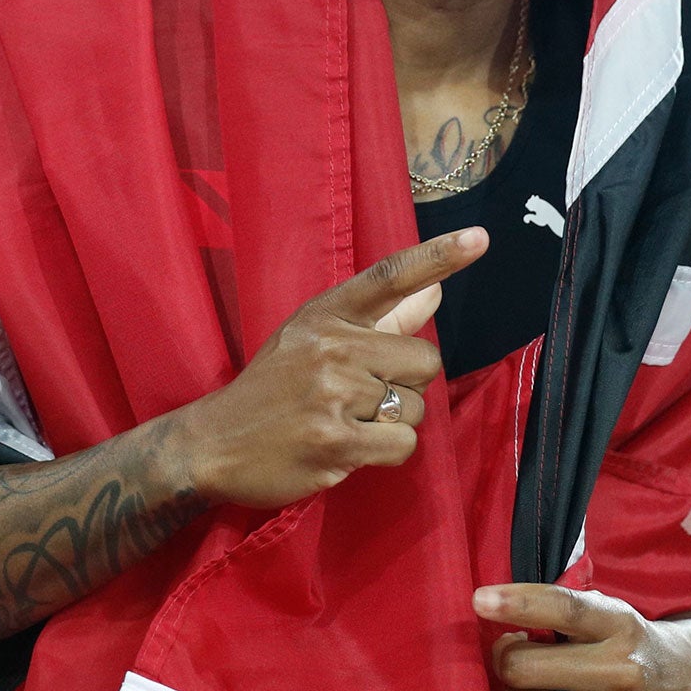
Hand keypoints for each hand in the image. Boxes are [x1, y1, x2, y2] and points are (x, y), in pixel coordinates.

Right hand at [171, 228, 487, 508]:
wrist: (210, 443)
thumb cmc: (273, 387)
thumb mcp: (314, 339)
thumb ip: (381, 319)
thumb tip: (436, 294)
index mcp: (326, 313)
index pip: (390, 277)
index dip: (438, 257)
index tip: (479, 238)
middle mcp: (331, 346)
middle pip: (426, 361)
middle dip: (407, 385)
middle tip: (363, 396)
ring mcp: (333, 395)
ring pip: (415, 408)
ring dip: (392, 423)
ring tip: (346, 421)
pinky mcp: (336, 441)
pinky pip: (402, 445)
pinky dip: (384, 452)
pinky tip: (348, 447)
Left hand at [475, 584, 690, 690]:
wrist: (684, 684)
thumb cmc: (625, 643)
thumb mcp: (605, 612)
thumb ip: (561, 612)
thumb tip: (494, 613)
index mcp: (619, 623)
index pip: (564, 608)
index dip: (518, 603)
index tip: (480, 600)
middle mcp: (625, 669)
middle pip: (528, 667)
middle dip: (506, 662)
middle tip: (511, 660)